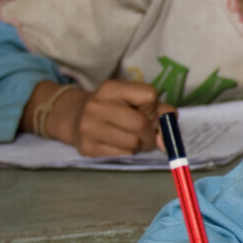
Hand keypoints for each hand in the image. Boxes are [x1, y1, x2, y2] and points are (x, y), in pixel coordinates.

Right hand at [30, 80, 174, 155]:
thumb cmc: (115, 108)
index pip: (149, 95)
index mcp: (112, 88)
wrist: (74, 117)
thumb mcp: (134, 99)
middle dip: (150, 134)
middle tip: (147, 136)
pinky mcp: (87, 148)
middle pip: (141, 124)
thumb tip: (168, 139)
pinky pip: (123, 155)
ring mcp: (89, 127)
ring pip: (133, 143)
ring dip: (139, 145)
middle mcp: (97, 106)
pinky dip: (128, 152)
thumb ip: (160, 111)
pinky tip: (119, 145)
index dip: (154, 108)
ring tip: (131, 139)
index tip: (147, 113)